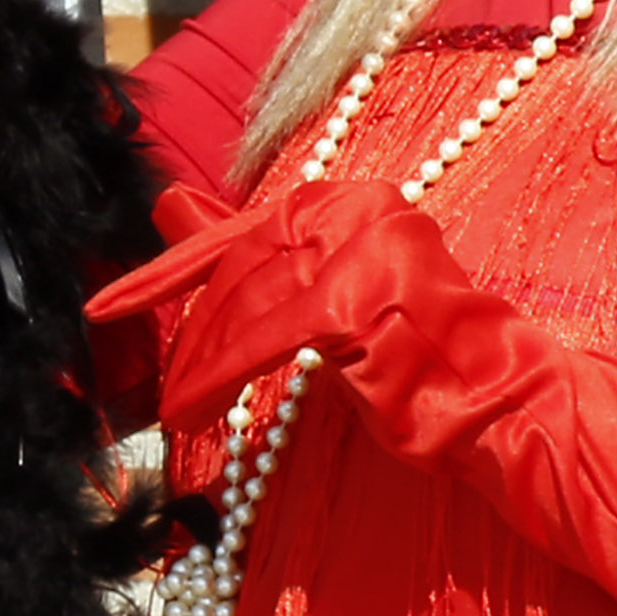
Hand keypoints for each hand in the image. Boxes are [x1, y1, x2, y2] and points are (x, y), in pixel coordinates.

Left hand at [92, 173, 401, 446]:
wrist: (509, 407)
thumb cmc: (427, 366)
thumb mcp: (334, 299)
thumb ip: (263, 258)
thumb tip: (170, 205)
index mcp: (357, 199)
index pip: (242, 231)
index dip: (169, 274)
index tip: (107, 307)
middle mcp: (359, 209)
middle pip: (238, 267)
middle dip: (190, 334)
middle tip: (163, 392)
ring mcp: (359, 251)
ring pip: (243, 304)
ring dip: (200, 367)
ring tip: (181, 416)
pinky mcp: (353, 301)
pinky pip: (260, 341)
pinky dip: (220, 379)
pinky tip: (198, 413)